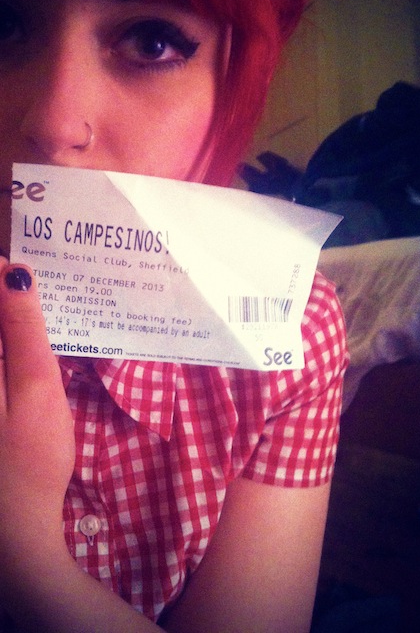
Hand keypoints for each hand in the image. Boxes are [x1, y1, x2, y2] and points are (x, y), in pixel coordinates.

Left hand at [0, 260, 74, 563]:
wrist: (13, 527)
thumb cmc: (29, 459)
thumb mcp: (36, 386)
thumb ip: (22, 327)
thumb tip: (14, 271)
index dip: (0, 276)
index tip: (30, 269)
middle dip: (10, 301)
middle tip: (39, 294)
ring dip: (14, 325)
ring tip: (39, 318)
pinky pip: (2, 360)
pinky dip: (13, 348)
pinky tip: (28, 351)